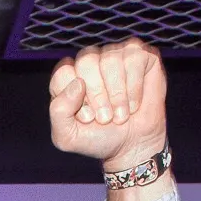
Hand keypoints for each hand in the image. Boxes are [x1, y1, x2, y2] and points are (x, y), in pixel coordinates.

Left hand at [48, 38, 168, 172]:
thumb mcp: (67, 136)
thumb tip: (77, 83)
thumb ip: (59, 111)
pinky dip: (135, 87)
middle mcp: (90, 61)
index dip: (75, 98)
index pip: (63, 72)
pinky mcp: (141, 56)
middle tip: (105, 118)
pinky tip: (134, 103)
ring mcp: (115, 54)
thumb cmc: (99, 138)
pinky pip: (134, 58)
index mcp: (68, 76)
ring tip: (121, 114)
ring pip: (111, 59)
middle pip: (86, 61)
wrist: (133, 146)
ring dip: (118, 95)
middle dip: (97, 95)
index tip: (88, 117)